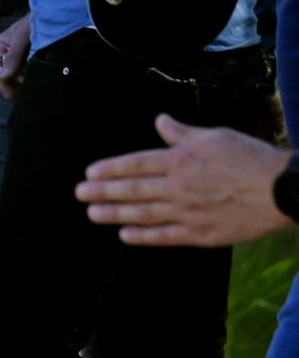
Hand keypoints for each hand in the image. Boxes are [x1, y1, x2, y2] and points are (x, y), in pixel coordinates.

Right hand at [0, 14, 32, 100]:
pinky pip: (27, 72)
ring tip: (33, 85)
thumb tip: (2, 77)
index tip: (12, 95)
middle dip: (13, 85)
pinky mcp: (31, 58)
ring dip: (23, 81)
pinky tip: (37, 78)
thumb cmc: (34, 22)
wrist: (54, 14)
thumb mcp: (21, 38)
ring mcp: (19, 56)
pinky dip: (31, 77)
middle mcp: (7, 52)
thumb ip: (13, 57)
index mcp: (0, 47)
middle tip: (23, 95)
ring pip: (17, 75)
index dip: (3, 84)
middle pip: (6, 74)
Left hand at [76, 113, 291, 245]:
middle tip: (80, 193)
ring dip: (114, 214)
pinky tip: (124, 234)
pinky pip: (164, 236)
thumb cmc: (251, 158)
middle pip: (132, 190)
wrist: (283, 190)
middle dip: (102, 191)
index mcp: (181, 160)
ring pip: (142, 213)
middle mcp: (179, 187)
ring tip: (93, 213)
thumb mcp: (215, 136)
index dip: (110, 169)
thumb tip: (160, 121)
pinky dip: (142, 236)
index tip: (90, 172)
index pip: (135, 164)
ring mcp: (188, 212)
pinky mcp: (201, 233)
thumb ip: (182, 133)